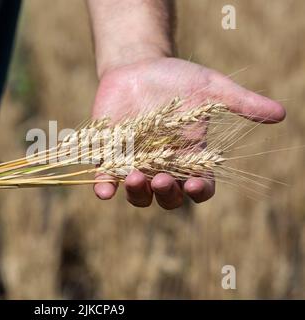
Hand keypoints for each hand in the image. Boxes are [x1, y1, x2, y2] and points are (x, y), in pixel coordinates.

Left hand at [92, 57, 285, 208]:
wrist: (139, 66)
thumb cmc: (178, 78)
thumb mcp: (211, 87)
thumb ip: (240, 102)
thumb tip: (280, 114)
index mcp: (189, 157)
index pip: (199, 185)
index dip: (199, 190)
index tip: (196, 184)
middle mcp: (163, 166)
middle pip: (168, 196)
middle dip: (166, 194)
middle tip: (162, 180)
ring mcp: (135, 163)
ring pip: (138, 194)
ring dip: (137, 193)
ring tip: (135, 178)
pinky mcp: (110, 156)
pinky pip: (106, 179)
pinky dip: (104, 188)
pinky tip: (104, 190)